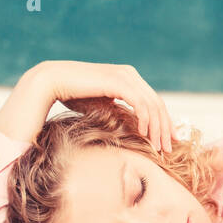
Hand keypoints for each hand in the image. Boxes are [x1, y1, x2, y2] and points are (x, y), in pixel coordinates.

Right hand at [35, 60, 172, 152]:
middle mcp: (130, 74)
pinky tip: (144, 134)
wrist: (52, 81)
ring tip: (158, 147)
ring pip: (152, 105)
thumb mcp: (101, 105)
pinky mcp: (118, 81)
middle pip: (157, 103)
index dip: (164, 121)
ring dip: (158, 128)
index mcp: (128, 78)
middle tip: (169, 148)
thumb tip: (131, 128)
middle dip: (165, 127)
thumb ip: (117, 111)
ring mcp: (125, 76)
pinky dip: (146, 119)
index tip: (169, 140)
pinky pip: (140, 103)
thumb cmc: (73, 94)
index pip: (153, 101)